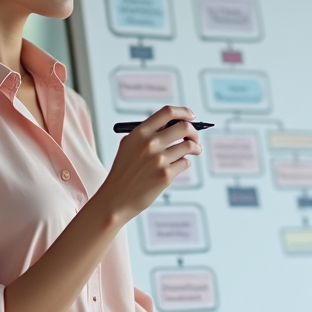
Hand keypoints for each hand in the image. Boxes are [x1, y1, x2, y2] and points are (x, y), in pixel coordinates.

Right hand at [94, 106, 201, 224]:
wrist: (116, 199)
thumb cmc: (124, 172)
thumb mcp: (129, 146)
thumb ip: (148, 133)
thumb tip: (176, 124)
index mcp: (139, 133)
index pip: (167, 112)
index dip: (183, 112)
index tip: (191, 116)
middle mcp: (149, 144)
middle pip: (184, 127)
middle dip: (194, 131)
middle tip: (195, 137)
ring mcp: (158, 160)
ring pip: (189, 146)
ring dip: (195, 148)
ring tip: (194, 151)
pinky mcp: (165, 175)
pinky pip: (185, 163)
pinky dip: (185, 163)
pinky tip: (177, 166)